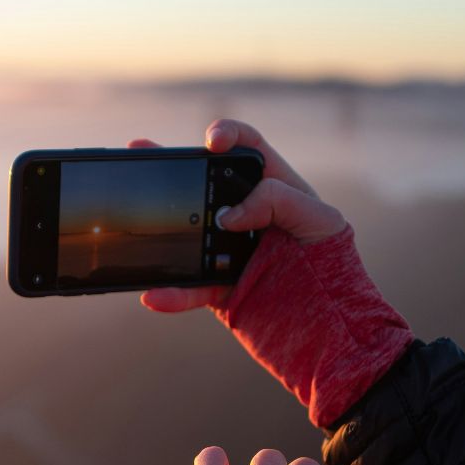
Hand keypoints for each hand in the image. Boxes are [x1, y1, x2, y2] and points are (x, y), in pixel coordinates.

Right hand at [128, 120, 349, 312]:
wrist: (333, 329)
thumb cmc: (335, 266)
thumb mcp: (320, 221)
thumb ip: (278, 201)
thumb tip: (226, 216)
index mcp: (275, 188)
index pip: (248, 147)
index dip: (228, 135)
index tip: (212, 143)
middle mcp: (247, 215)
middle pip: (204, 182)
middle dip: (174, 166)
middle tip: (143, 151)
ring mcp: (228, 252)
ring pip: (187, 232)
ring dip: (158, 223)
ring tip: (129, 212)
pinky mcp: (220, 289)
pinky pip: (189, 289)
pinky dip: (172, 294)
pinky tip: (154, 294)